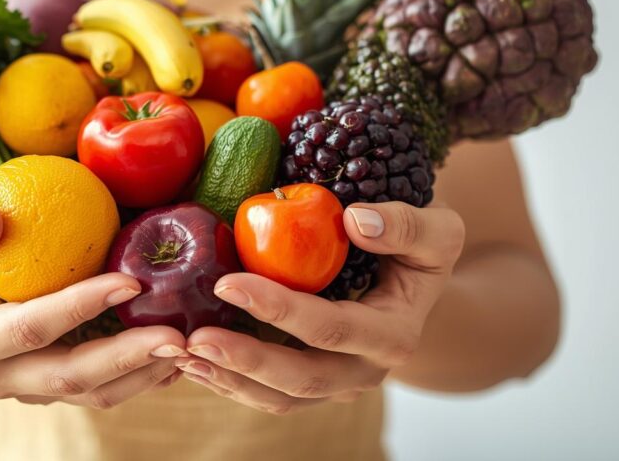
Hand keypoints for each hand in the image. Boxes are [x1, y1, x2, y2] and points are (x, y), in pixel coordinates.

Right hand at [0, 199, 185, 408]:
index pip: (32, 328)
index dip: (81, 307)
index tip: (131, 282)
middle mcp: (3, 377)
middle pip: (72, 377)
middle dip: (129, 359)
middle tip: (180, 336)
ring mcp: (31, 389)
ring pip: (94, 393)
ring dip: (145, 374)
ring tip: (192, 346)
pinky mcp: (53, 388)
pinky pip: (102, 389)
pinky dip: (142, 375)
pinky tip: (178, 354)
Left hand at [175, 202, 464, 414]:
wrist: (418, 289)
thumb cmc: (421, 252)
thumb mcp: (438, 232)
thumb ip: (407, 225)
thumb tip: (356, 221)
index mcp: (392, 337)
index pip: (331, 329)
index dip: (279, 309)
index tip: (228, 283)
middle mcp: (364, 371)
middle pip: (300, 379)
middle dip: (244, 361)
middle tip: (191, 340)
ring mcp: (336, 383)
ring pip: (278, 398)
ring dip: (228, 379)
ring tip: (180, 354)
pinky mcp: (311, 384)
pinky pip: (267, 395)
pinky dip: (228, 382)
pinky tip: (190, 361)